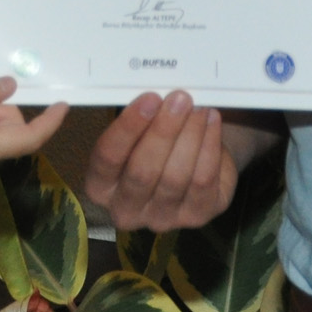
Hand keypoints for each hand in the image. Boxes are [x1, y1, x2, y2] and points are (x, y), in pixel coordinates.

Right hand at [83, 91, 236, 232]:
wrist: (188, 158)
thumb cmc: (153, 138)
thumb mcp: (138, 129)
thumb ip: (139, 117)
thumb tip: (155, 93)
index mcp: (100, 186)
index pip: (108, 158)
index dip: (128, 127)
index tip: (149, 98)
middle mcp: (126, 210)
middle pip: (142, 172)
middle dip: (164, 131)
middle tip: (180, 99)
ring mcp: (162, 219)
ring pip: (176, 177)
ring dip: (190, 135)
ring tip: (199, 107)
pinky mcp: (197, 216)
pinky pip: (203, 181)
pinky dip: (209, 147)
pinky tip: (211, 122)